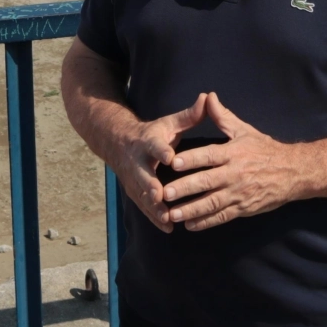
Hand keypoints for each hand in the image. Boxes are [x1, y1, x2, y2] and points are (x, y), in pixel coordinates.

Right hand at [109, 92, 209, 232]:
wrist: (119, 144)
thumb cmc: (152, 134)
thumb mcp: (168, 123)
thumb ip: (189, 115)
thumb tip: (207, 98)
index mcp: (148, 142)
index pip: (155, 146)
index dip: (162, 151)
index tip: (170, 157)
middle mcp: (138, 162)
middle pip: (143, 175)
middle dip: (150, 185)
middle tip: (160, 195)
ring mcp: (134, 179)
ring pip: (142, 195)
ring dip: (153, 207)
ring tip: (167, 218)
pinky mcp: (134, 192)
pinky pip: (144, 207)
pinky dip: (155, 218)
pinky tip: (169, 227)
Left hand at [162, 92, 306, 231]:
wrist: (293, 172)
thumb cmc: (265, 149)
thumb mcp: (244, 130)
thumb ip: (223, 116)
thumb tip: (208, 96)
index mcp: (233, 153)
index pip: (208, 156)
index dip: (190, 159)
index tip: (172, 163)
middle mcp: (234, 174)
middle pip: (207, 182)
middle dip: (185, 188)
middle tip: (165, 193)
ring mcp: (239, 193)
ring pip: (211, 203)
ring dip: (191, 210)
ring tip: (172, 214)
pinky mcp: (243, 208)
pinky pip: (222, 217)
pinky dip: (206, 222)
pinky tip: (190, 225)